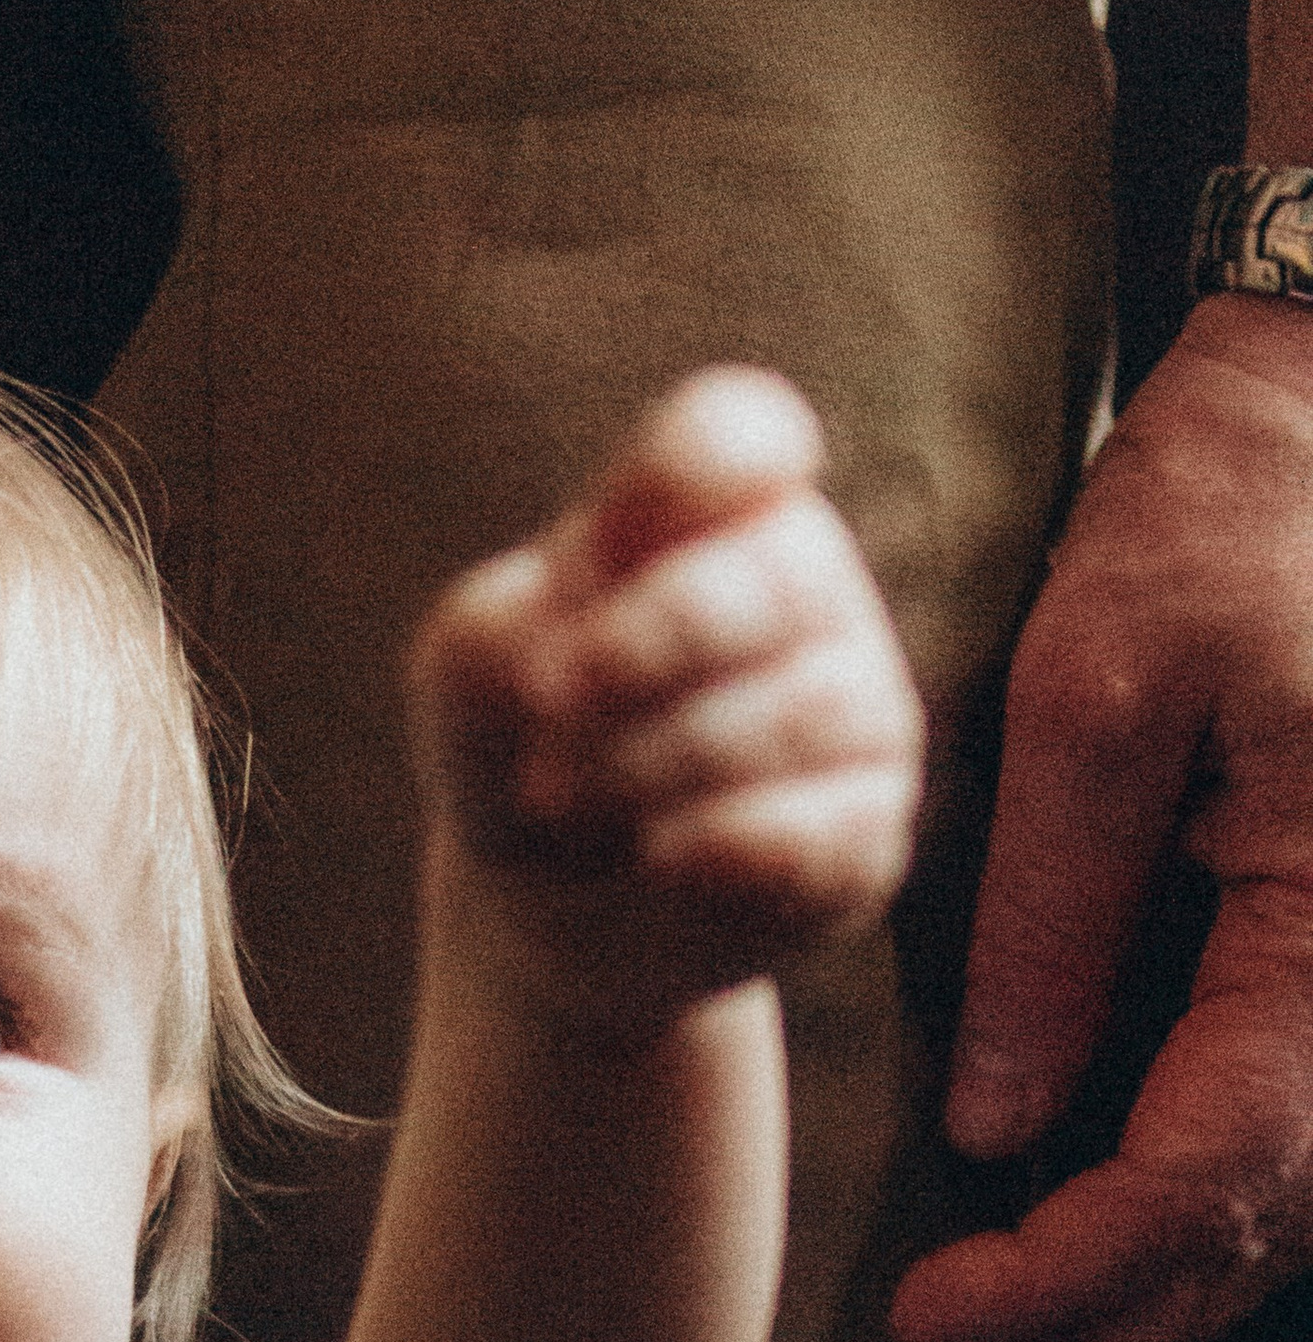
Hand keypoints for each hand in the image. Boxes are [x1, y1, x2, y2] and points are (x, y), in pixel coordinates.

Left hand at [412, 370, 920, 1026]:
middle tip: (546, 709)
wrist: (550, 904)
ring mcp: (859, 710)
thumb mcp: (474, 670)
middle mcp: (810, 591)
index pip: (741, 437)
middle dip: (639, 653)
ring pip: (804, 712)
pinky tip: (658, 860)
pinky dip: (725, 846)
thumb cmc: (524, 742)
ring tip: (568, 805)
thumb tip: (568, 657)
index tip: (593, 551)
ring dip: (656, 764)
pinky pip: (829, 829)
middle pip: (771, 579)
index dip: (681, 477)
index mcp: (718, 507)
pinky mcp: (867, 831)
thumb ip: (500, 626)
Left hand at [893, 295, 1312, 1341]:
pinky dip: (1205, 1203)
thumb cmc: (1236, 501)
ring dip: (1157, 1286)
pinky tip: (1101, 1234)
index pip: (1209, 1171)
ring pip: (1294, 1194)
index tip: (938, 1315)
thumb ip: (1052, 922)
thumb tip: (1003, 1128)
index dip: (1068, 1272)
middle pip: (1265, 1220)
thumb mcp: (1100, 694)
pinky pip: (1303, 1118)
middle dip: (1113, 1320)